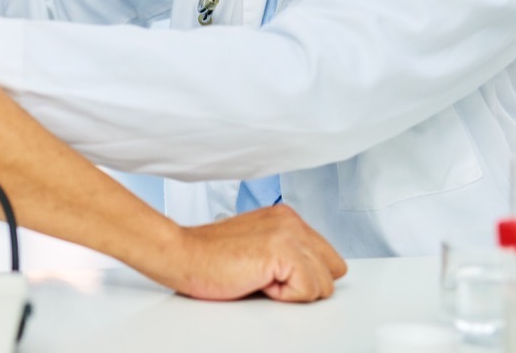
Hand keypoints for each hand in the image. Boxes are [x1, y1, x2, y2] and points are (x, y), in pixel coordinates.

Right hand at [162, 205, 346, 301]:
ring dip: (294, 291)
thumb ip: (285, 250)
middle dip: (307, 284)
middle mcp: (290, 221)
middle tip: (270, 280)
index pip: (328, 257)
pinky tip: (258, 282)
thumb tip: (310, 275)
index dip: (305, 276)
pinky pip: (308, 290)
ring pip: (324, 284)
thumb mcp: (257, 245)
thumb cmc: (210, 257)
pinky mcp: (282, 251)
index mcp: (286, 217)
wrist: (181, 254)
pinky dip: (284, 297)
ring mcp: (288, 234)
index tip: (277, 277)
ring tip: (260, 279)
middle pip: (334, 269)